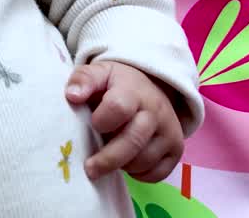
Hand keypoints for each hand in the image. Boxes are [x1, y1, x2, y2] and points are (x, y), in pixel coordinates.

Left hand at [65, 60, 183, 181]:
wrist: (149, 86)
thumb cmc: (116, 84)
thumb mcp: (99, 73)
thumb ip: (84, 79)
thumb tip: (72, 96)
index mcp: (133, 91)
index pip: (119, 108)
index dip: (101, 121)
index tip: (92, 125)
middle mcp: (156, 111)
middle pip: (133, 141)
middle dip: (107, 159)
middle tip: (89, 168)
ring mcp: (169, 131)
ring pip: (143, 161)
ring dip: (122, 165)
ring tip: (110, 155)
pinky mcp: (176, 149)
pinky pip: (157, 174)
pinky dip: (139, 174)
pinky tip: (127, 162)